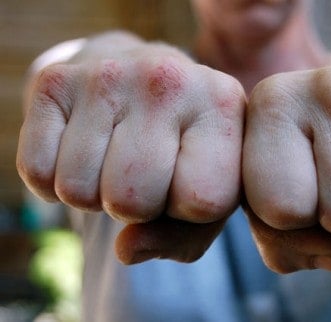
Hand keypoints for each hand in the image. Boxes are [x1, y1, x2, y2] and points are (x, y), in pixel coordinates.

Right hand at [17, 40, 245, 263]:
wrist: (141, 81)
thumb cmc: (181, 150)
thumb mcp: (207, 193)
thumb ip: (183, 238)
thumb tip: (127, 249)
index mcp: (223, 107)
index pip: (202, 199)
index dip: (184, 210)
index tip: (183, 181)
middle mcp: (171, 80)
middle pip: (133, 199)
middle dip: (135, 206)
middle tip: (143, 173)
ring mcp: (110, 74)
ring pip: (79, 190)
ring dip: (93, 192)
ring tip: (113, 157)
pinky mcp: (56, 80)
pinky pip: (36, 171)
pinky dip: (53, 178)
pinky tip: (81, 149)